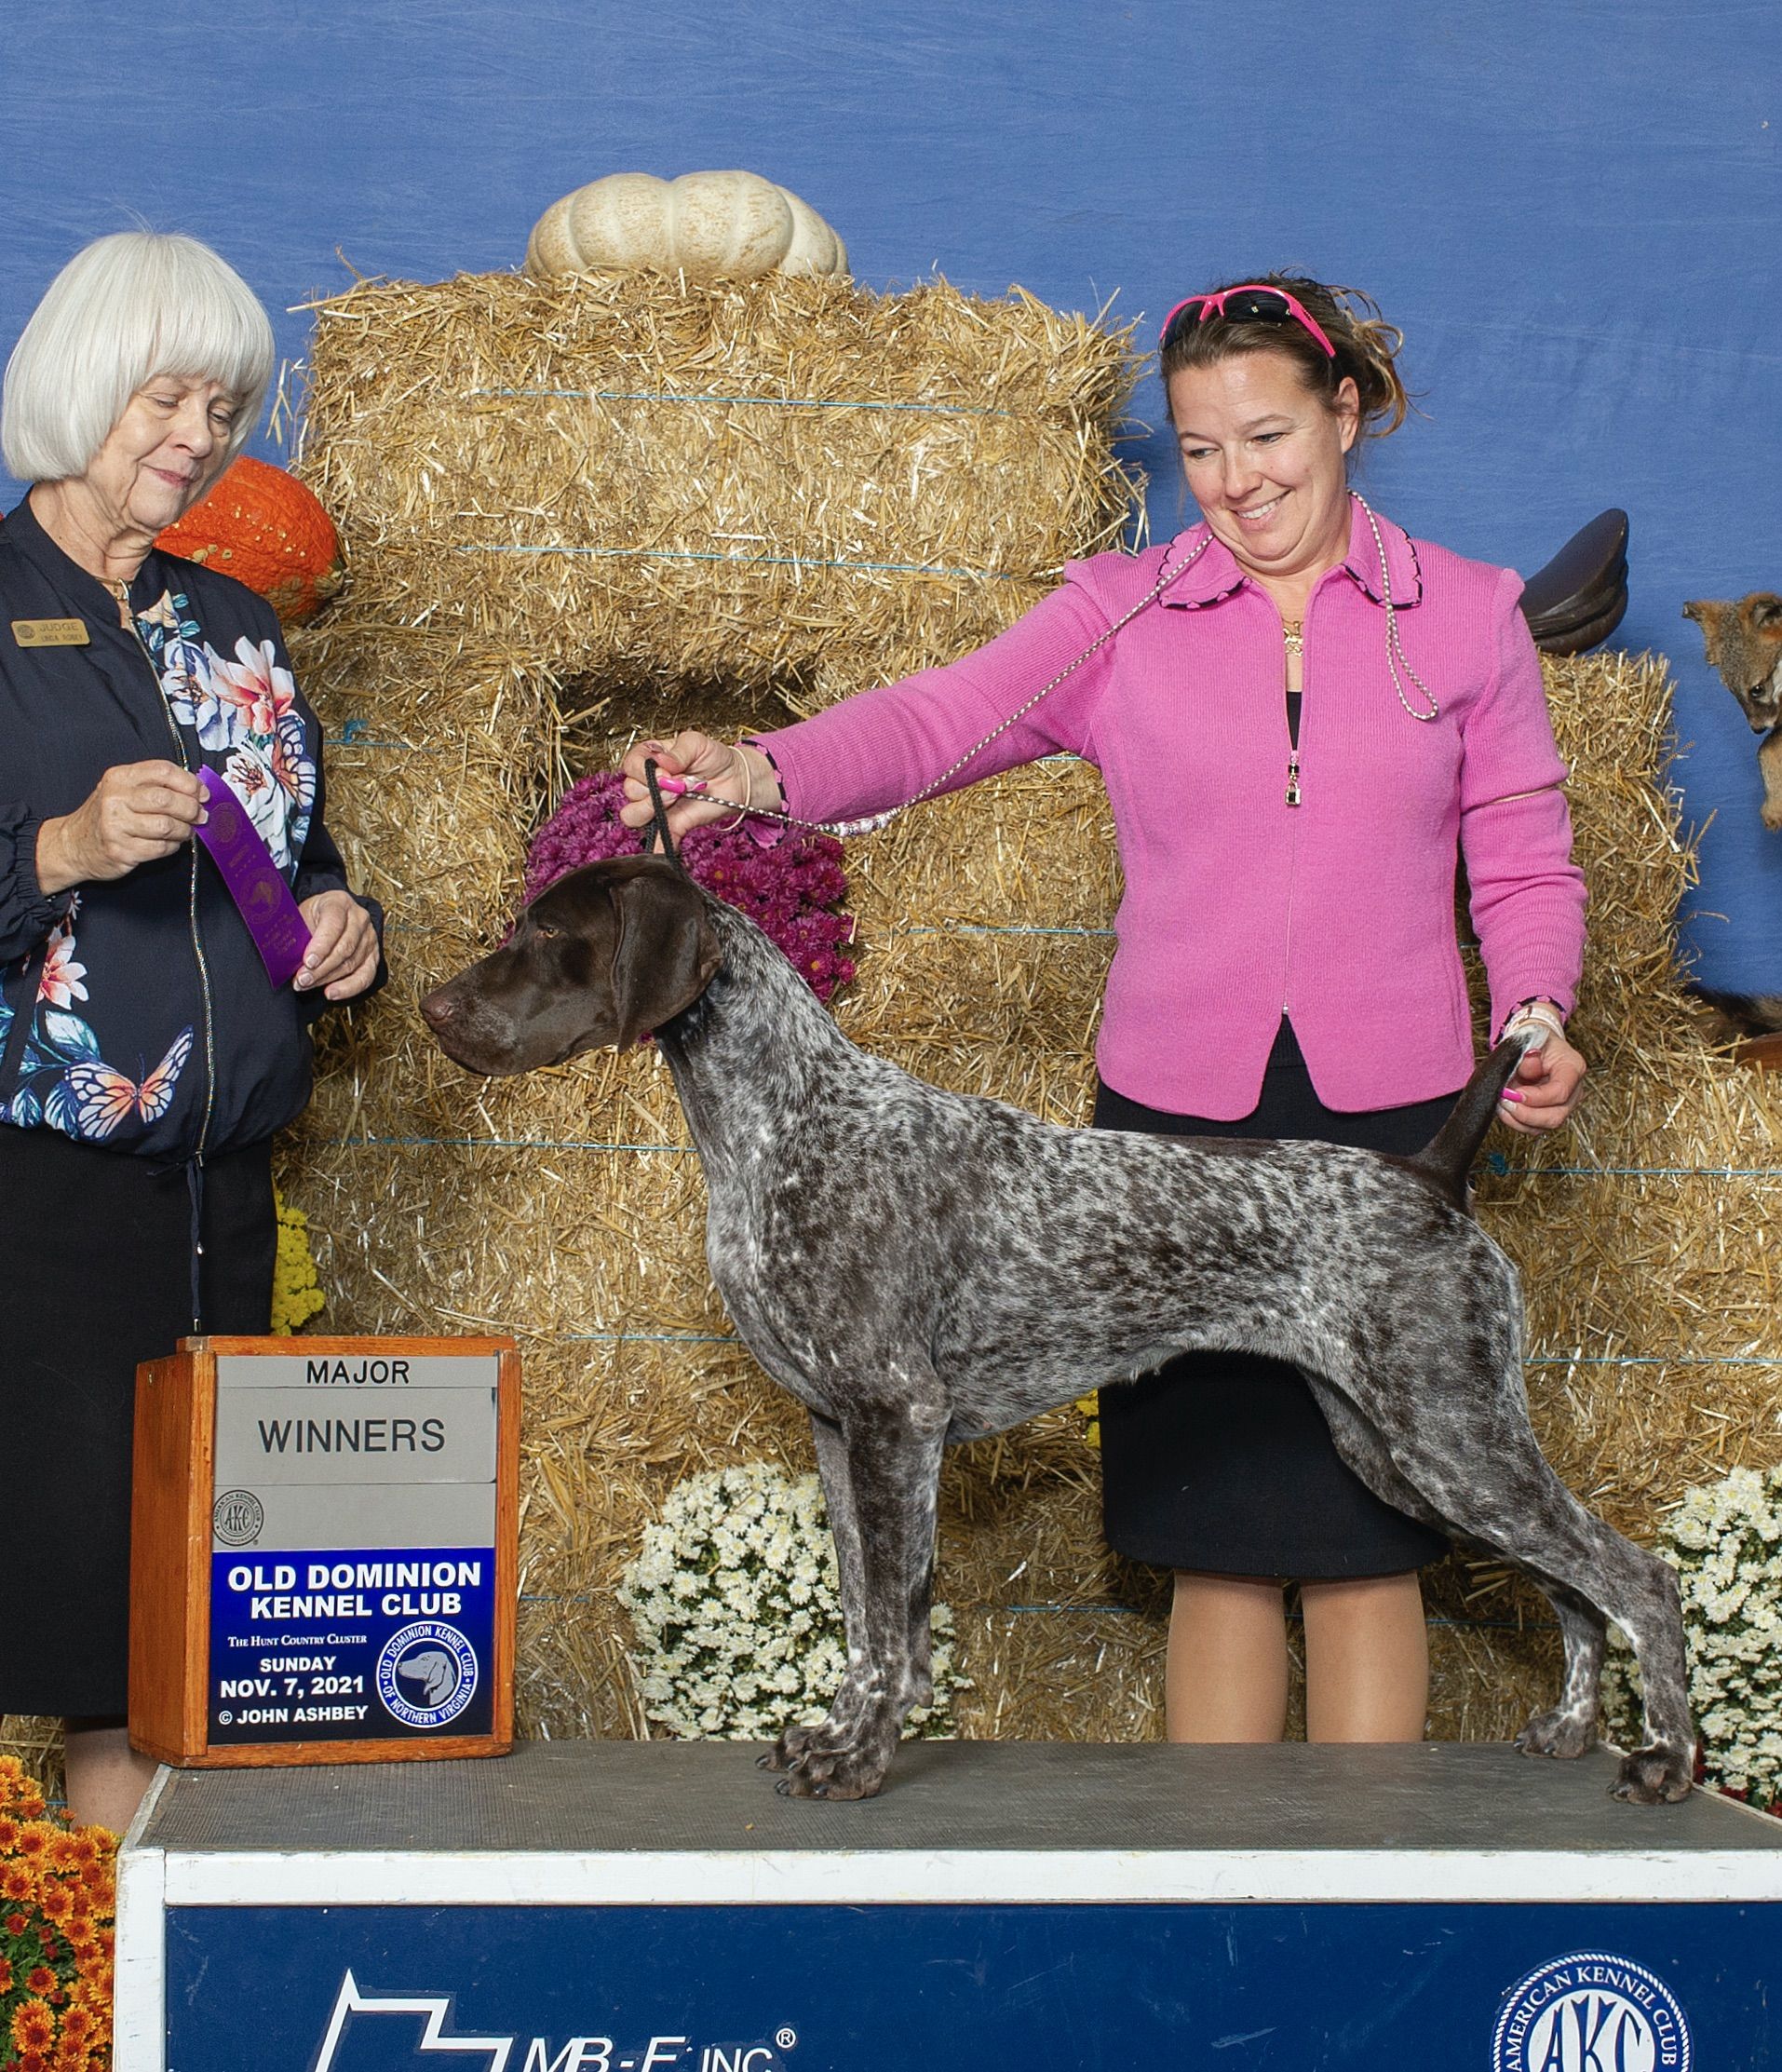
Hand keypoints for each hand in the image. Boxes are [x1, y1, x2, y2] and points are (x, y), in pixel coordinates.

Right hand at [36, 760, 206, 890]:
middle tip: (199, 815)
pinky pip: (161, 848)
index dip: (189, 782)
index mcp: (120, 777)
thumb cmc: (106, 815)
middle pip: (166, 799)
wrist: (73, 844)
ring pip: (167, 826)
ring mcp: (117, 826)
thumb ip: (156, 786)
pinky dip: (172, 846)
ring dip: (184, 830)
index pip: (162, 770)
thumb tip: (197, 790)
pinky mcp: (122, 850)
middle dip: (191, 809)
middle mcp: (116, 798)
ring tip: (184, 831)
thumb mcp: (124, 790)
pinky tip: (169, 843)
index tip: (201, 793)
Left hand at [295, 890, 378, 999]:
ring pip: (351, 964)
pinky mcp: (373, 956)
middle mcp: (359, 918)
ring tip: (307, 985)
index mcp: (339, 902)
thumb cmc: (312, 917)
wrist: (328, 916)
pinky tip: (331, 993)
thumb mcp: (301, 916)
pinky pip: (365, 977)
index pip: (334, 924)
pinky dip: (348, 988)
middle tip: (302, 979)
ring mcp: (369, 938)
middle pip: (344, 947)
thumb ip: (298, 935)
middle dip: (321, 968)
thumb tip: (286, 959)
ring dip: (328, 979)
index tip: (307, 961)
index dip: (321, 945)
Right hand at [618, 732, 777, 835]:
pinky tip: (668, 843)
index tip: (667, 772)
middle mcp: (647, 783)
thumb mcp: (696, 743)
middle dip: (655, 789)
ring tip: (677, 798)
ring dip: (652, 809)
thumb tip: (661, 762)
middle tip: (680, 785)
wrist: (735, 779)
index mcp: (649, 758)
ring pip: (632, 815)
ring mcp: (657, 806)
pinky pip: (656, 840)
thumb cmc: (713, 757)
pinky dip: (658, 844)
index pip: (631, 765)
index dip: (645, 771)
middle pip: (631, 791)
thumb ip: (678, 752)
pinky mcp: (671, 825)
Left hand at [1499, 1022, 1585, 1133]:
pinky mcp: (1550, 1113)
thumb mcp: (1532, 1041)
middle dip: (1525, 1114)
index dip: (1535, 1097)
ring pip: (1544, 1127)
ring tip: (1502, 1104)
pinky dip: (1516, 1122)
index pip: (1560, 1092)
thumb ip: (1529, 1055)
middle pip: (1555, 1117)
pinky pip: (1534, 1128)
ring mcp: (1564, 1105)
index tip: (1512, 1093)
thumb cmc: (1537, 1043)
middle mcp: (1574, 1091)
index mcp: (1574, 1068)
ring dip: (1518, 1120)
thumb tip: (1528, 1063)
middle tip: (1504, 1101)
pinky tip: (1505, 1110)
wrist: (1538, 1046)